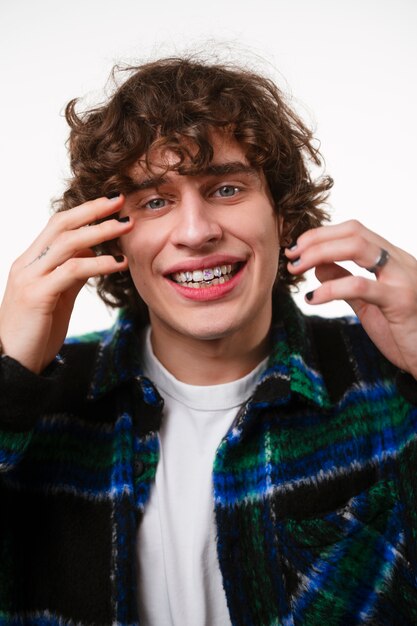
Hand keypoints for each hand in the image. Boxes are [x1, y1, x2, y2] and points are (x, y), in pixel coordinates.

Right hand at [0, 195, 132, 373]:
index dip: (84, 211)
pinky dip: (99, 263)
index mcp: (31, 262)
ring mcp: (29, 279)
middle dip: (92, 210)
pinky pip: (72, 271)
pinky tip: (120, 262)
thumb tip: (94, 254)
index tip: (111, 204)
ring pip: (67, 243)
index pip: (56, 225)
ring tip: (127, 226)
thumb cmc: (36, 332)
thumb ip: (71, 275)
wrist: (13, 362)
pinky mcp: (38, 296)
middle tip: (120, 200)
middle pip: (60, 225)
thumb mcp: (57, 297)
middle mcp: (27, 265)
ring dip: (100, 231)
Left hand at [285, 219, 416, 378]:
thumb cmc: (403, 331)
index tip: (297, 247)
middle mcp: (399, 262)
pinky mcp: (401, 301)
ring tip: (297, 269)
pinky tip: (313, 298)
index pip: (354, 230)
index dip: (321, 234)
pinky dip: (330, 288)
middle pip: (353, 232)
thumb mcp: (368, 302)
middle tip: (291, 256)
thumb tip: (318, 265)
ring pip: (357, 248)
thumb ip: (346, 280)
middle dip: (316, 240)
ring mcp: (402, 278)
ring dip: (319, 254)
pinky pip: (359, 286)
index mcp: (393, 259)